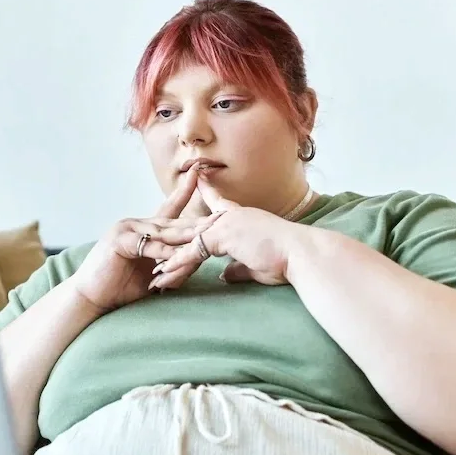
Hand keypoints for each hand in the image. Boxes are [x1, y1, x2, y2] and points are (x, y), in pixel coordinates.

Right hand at [71, 166, 218, 311]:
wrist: (91, 297)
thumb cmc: (120, 287)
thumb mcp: (152, 273)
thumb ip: (171, 263)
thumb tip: (195, 259)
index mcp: (145, 229)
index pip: (170, 208)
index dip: (185, 192)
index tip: (200, 175)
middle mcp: (136, 224)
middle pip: (173, 222)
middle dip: (198, 220)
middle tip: (221, 215)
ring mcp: (126, 229)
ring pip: (163, 233)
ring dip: (187, 235)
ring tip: (208, 232)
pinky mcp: (119, 241)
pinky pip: (148, 246)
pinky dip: (164, 252)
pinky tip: (179, 254)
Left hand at [149, 179, 301, 289]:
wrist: (301, 253)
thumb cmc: (287, 259)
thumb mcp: (257, 264)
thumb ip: (239, 267)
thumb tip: (226, 274)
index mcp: (241, 217)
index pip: (219, 202)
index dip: (207, 192)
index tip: (198, 180)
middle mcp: (231, 216)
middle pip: (194, 226)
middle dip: (174, 239)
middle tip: (154, 242)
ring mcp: (226, 224)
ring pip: (189, 241)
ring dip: (171, 256)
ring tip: (153, 268)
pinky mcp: (223, 236)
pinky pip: (193, 251)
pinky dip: (179, 264)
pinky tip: (164, 274)